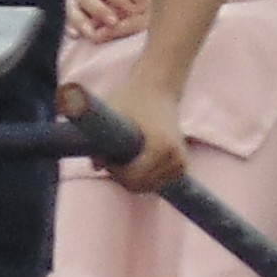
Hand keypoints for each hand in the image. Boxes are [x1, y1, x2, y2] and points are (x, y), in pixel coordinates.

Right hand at [65, 0, 146, 44]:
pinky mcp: (68, 18)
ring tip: (93, 34)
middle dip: (99, 10)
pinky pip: (65, 22)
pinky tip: (75, 34)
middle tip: (114, 22)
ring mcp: (72, 3)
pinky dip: (70, 28)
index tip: (130, 8)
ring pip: (71, 10)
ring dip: (82, 22)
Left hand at [96, 63, 191, 194]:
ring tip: (123, 155)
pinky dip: (143, 177)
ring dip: (132, 178)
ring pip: (147, 187)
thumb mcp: (113, 113)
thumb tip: (95, 166)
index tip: (103, 156)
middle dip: (121, 176)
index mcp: (161, 147)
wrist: (159, 89)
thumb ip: (100, 138)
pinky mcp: (181, 166)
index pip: (133, 178)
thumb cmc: (132, 99)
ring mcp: (181, 164)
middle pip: (139, 186)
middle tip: (109, 156)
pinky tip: (135, 160)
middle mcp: (175, 158)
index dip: (114, 171)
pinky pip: (157, 183)